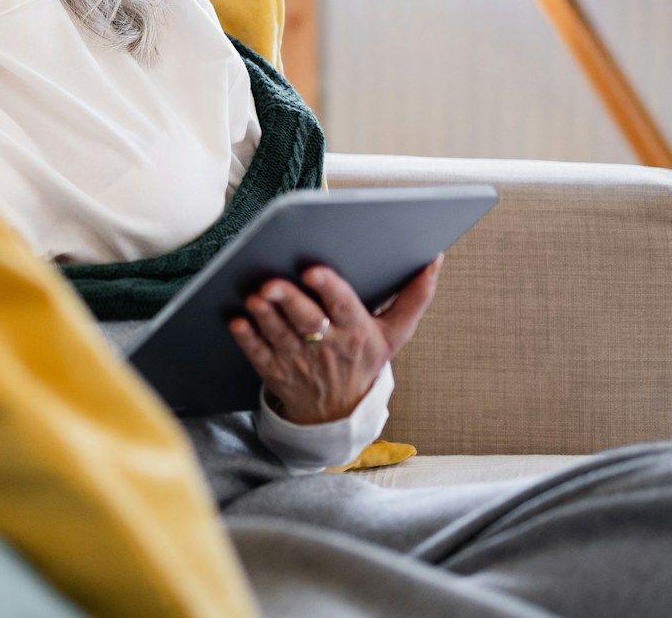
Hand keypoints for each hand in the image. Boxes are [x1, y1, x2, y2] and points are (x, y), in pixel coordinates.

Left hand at [228, 255, 443, 425]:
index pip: (344, 306)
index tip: (313, 270)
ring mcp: (299, 360)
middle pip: (307, 320)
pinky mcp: (276, 372)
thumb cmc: (364, 361)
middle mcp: (327, 345)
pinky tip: (237, 323)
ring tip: (254, 298)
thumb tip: (434, 259)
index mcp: (356, 331)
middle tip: (271, 283)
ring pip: (280, 334)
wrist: (340, 412)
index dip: (329, 288)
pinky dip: (247, 340)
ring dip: (265, 317)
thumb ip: (414, 297)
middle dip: (289, 301)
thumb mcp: (394, 334)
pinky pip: (258, 355)